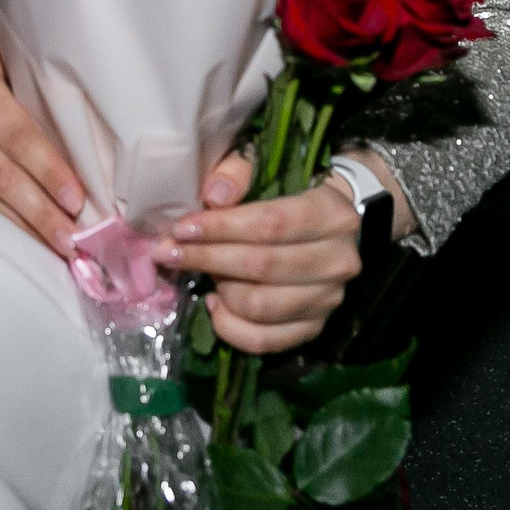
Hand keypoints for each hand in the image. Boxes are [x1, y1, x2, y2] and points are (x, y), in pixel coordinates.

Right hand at [0, 8, 86, 253]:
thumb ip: (10, 80)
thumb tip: (50, 109)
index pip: (20, 137)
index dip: (50, 171)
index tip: (76, 198)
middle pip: (5, 178)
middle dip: (42, 214)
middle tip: (74, 241)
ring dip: (21, 225)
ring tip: (53, 247)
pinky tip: (13, 236)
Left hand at [162, 153, 362, 355]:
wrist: (329, 227)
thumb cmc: (290, 192)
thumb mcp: (268, 169)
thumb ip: (239, 171)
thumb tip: (214, 196)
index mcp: (333, 214)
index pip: (271, 224)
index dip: (222, 228)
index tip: (182, 228)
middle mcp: (339, 261)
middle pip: (263, 266)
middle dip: (208, 259)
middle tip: (170, 251)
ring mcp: (329, 299)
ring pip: (260, 306)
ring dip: (221, 290)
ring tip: (205, 273)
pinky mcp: (313, 328)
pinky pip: (263, 341)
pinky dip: (230, 327)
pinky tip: (216, 304)